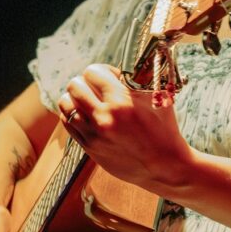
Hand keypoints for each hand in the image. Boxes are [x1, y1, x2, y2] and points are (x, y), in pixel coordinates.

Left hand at [58, 64, 192, 192]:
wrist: (165, 166)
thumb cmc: (164, 130)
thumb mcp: (157, 98)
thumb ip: (140, 80)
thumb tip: (125, 66)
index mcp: (121, 101)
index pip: (92, 72)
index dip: (101, 71)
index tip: (109, 77)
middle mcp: (104, 117)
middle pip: (74, 86)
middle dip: (85, 82)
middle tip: (96, 88)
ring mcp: (95, 134)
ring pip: (66, 104)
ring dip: (75, 98)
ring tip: (86, 100)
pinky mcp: (90, 147)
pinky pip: (68, 123)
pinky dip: (72, 114)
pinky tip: (85, 115)